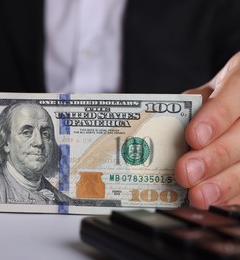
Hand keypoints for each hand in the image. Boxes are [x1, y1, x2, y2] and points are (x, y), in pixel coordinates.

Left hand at [175, 51, 239, 208]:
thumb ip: (197, 101)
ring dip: (224, 183)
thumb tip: (171, 122)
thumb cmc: (230, 91)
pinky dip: (233, 193)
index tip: (193, 136)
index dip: (216, 118)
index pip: (236, 95)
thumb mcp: (214, 85)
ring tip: (199, 195)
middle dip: (213, 158)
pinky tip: (216, 198)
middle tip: (185, 172)